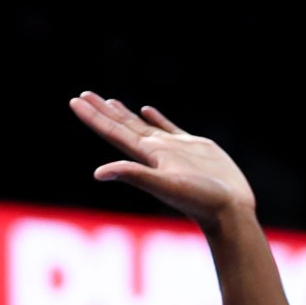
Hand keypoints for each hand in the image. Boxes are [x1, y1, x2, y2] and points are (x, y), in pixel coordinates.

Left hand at [69, 92, 254, 231]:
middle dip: (103, 111)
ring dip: (125, 114)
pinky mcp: (194, 147)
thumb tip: (97, 173)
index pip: (114, 132)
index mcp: (147, 156)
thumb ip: (135, 175)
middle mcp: (156, 151)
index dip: (94, 117)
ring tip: (110, 101)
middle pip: (123, 126)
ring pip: (143, 126)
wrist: (229, 209)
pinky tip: (148, 110)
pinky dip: (156, 118)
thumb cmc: (201, 200)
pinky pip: (169, 128)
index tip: (76, 100)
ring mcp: (174, 149)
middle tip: (84, 94)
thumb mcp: (166, 185)